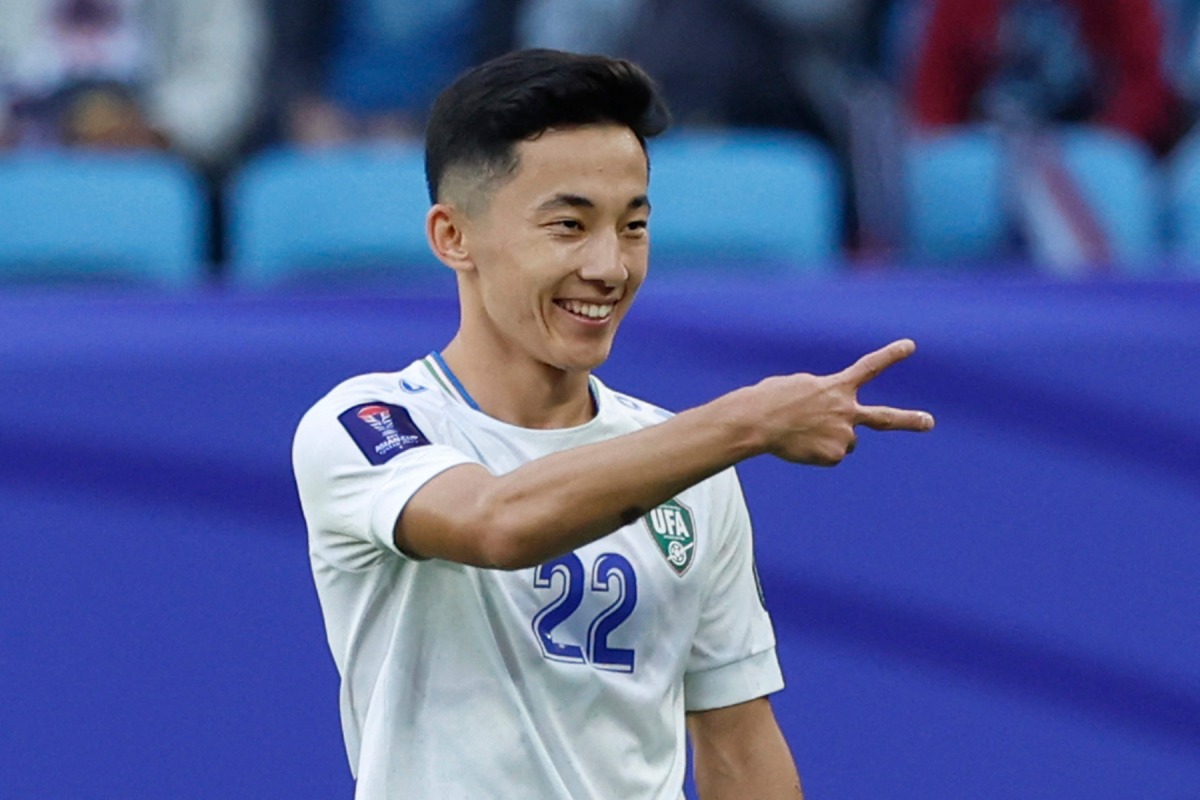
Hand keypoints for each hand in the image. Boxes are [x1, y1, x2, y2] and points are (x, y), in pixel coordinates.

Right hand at [751, 339, 933, 465]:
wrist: (759, 421)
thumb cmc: (770, 399)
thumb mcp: (800, 387)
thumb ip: (824, 398)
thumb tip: (831, 420)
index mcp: (836, 387)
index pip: (869, 368)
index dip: (891, 356)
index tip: (910, 345)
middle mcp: (846, 410)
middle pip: (884, 418)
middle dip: (909, 420)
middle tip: (929, 422)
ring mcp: (843, 434)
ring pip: (845, 441)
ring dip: (830, 437)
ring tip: (803, 432)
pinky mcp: (833, 456)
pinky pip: (830, 456)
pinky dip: (816, 452)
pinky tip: (800, 444)